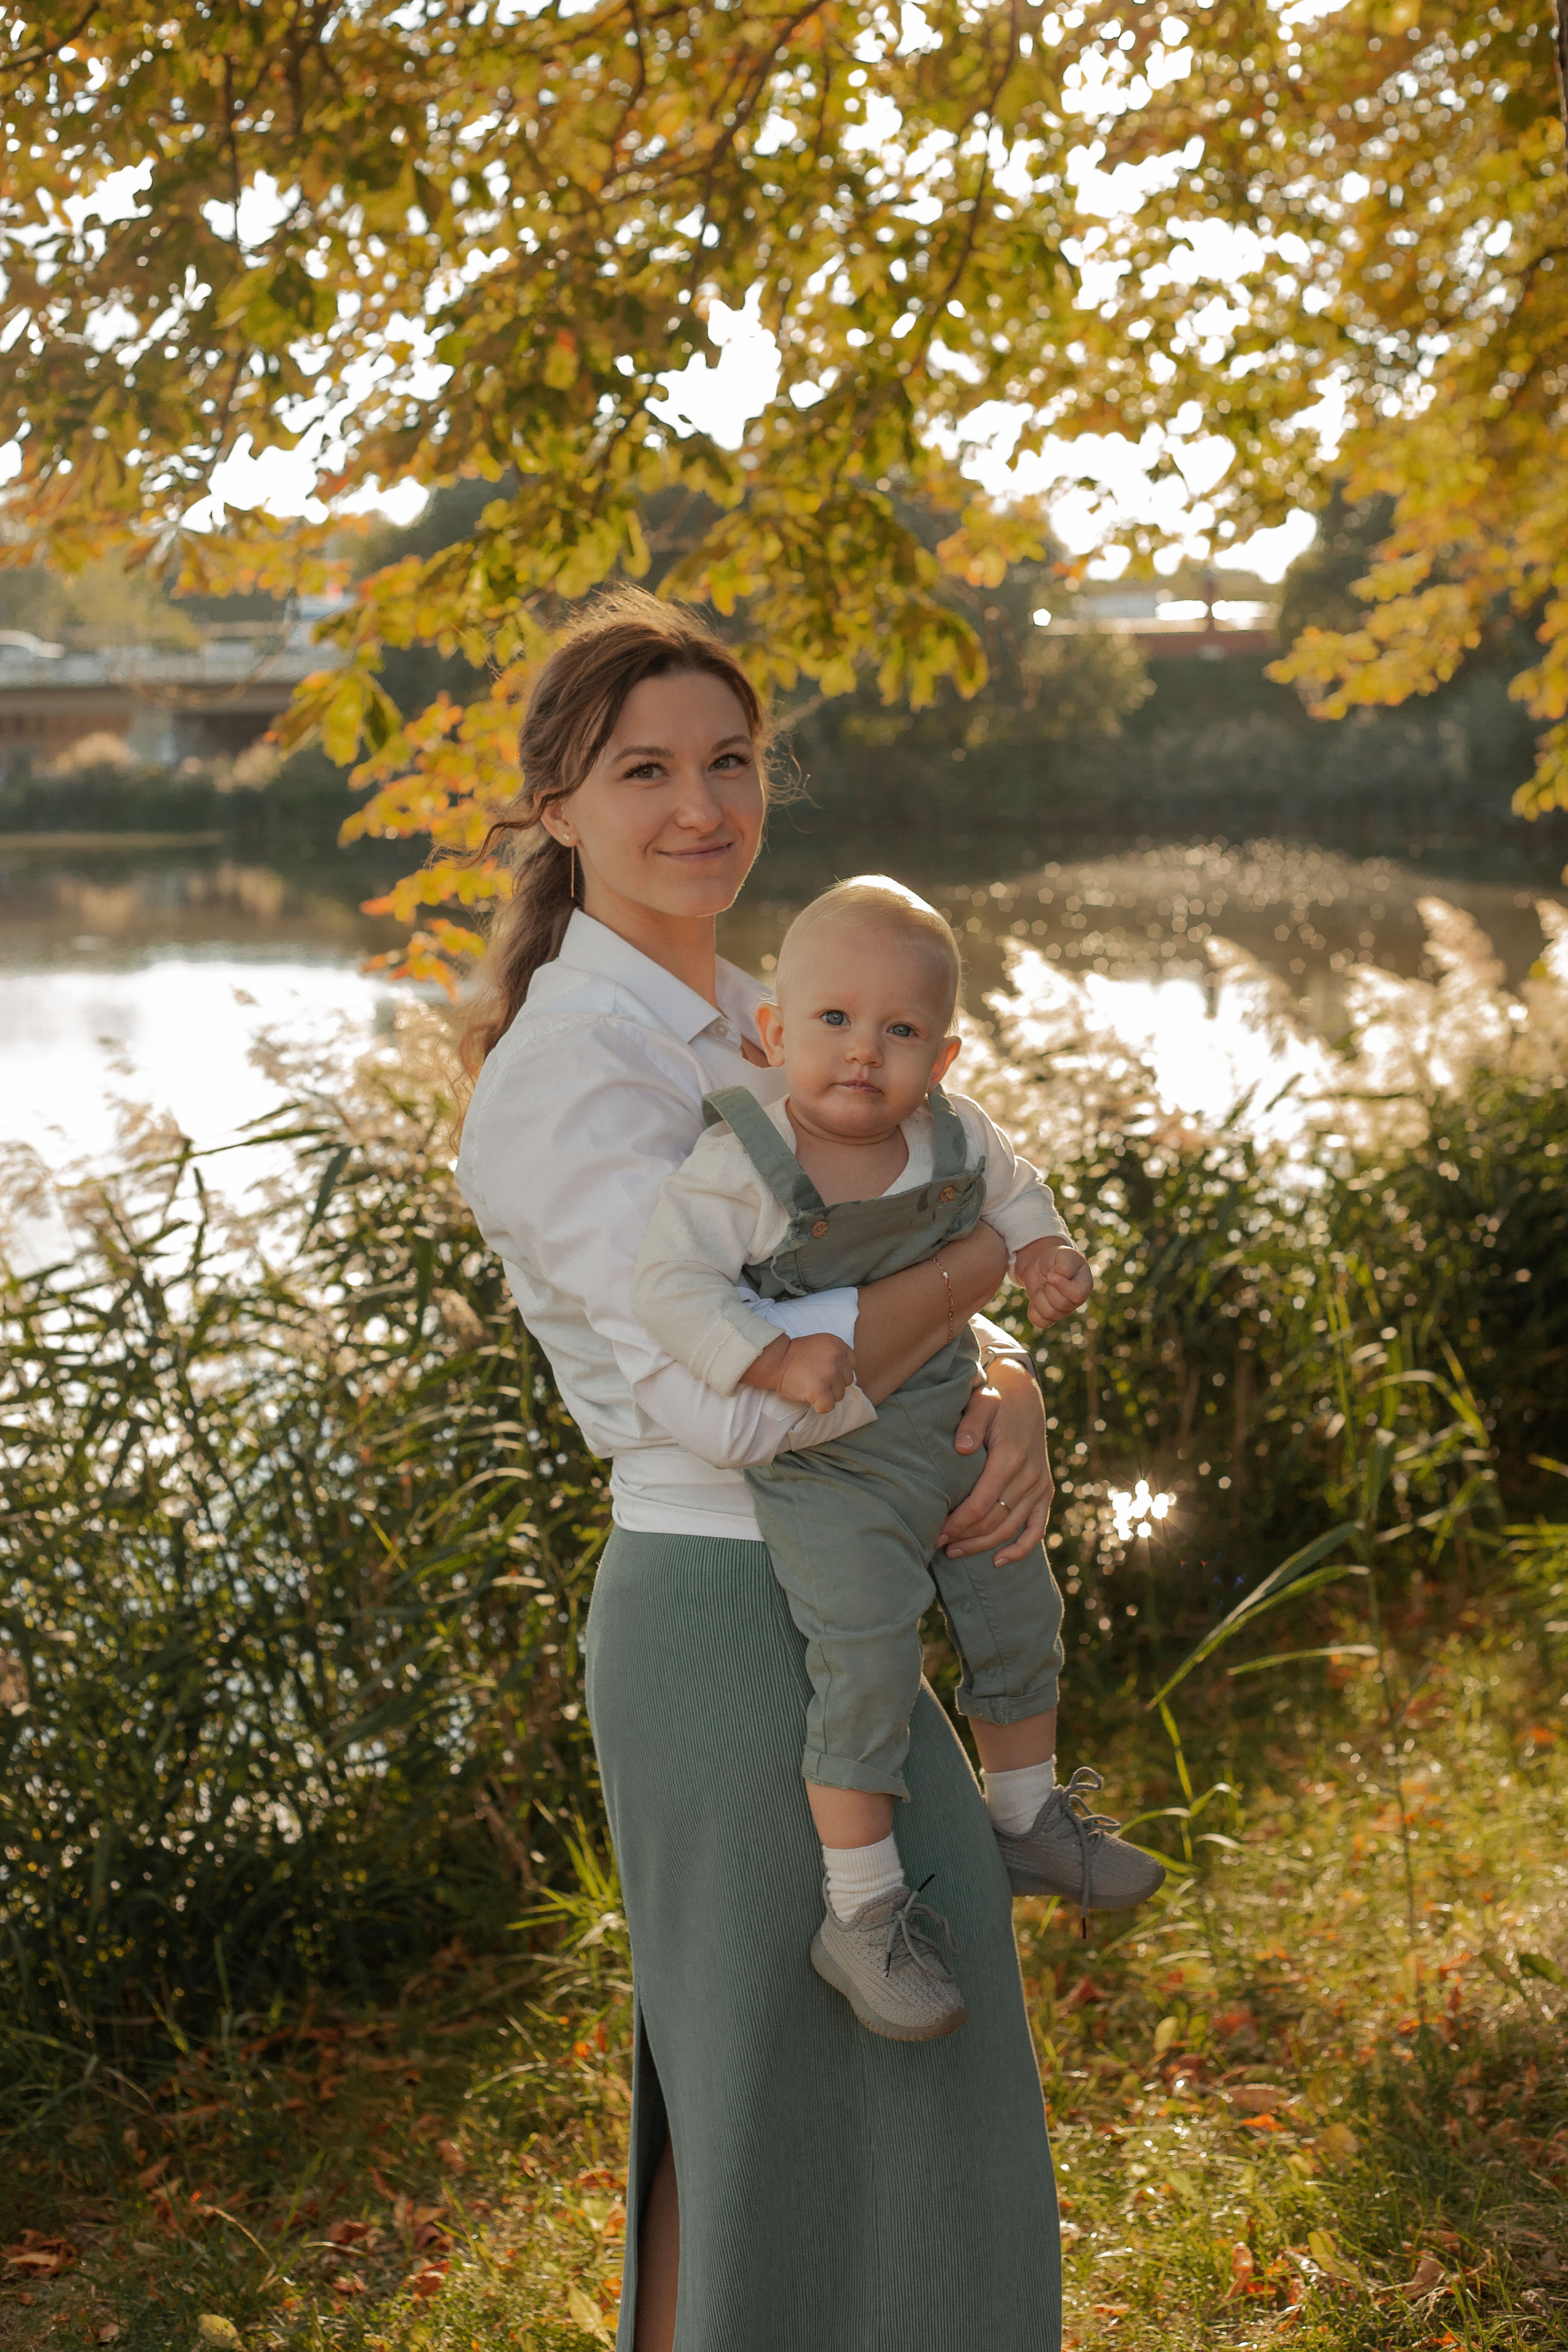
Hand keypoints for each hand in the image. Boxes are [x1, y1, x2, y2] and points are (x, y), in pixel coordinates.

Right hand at [773, 1332, 856, 1413]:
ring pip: (839, 1395)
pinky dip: (819, 1406)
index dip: (839, 1371)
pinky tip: (809, 1396)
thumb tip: (846, 1376)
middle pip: (846, 1381)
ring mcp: (830, 1374)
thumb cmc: (794, 1355)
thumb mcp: (820, 1345)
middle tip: (814, 1378)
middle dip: (832, 1384)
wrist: (775, 1360)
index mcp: (838, 1345)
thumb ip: (835, 1355)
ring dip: (826, 1395)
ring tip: (810, 1385)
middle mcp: (837, 1357)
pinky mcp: (820, 1389)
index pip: (851, 1365)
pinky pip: (828, 1406)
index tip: (824, 1371)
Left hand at [939, 1356, 1052, 1563]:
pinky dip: (1021, 1548)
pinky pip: (1037, 1527)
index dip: (958, 1523)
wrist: (1024, 1395)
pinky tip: (998, 1562)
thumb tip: (961, 1449)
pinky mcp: (1045, 1490)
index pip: (982, 1504)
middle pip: (994, 1521)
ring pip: (1010, 1528)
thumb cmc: (994, 1400)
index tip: (936, 1533)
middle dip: (964, 1537)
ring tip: (955, 1552)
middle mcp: (1029, 1476)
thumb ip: (970, 1423)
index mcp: (1010, 1457)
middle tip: (937, 1545)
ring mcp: (1040, 1485)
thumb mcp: (981, 1401)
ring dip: (982, 1545)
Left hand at [1014, 1237, 1093, 1327]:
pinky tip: (1034, 1300)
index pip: (1078, 1294)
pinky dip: (1033, 1311)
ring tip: (1041, 1287)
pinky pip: (1041, 1322)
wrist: (1040, 1265)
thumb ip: (1065, 1264)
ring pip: (1050, 1314)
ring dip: (1039, 1298)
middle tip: (1047, 1278)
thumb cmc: (1055, 1259)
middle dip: (1048, 1289)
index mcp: (1084, 1284)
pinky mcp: (1049, 1316)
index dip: (1062, 1287)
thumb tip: (1057, 1278)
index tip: (1052, 1275)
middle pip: (1062, 1305)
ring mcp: (1063, 1310)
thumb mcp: (1063, 1254)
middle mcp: (1076, 1301)